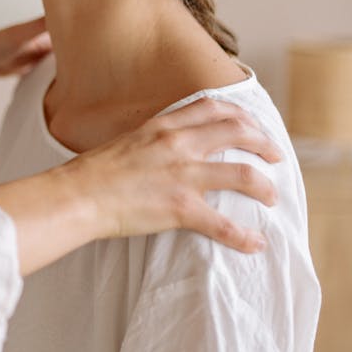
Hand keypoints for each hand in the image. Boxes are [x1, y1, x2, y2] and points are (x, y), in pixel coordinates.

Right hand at [0, 98, 279, 274]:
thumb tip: (167, 149)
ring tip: (271, 197)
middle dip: (264, 143)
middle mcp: (179, 144)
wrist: (76, 196)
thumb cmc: (93, 174)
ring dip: (264, 187)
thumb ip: (153, 141)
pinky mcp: (181, 208)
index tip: (252, 126)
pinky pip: (223, 224)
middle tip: (275, 157)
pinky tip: (255, 244)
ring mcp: (182, 175)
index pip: (213, 107)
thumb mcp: (127, 142)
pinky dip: (244, 236)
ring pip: (243, 173)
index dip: (241, 115)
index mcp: (163, 126)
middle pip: (238, 132)